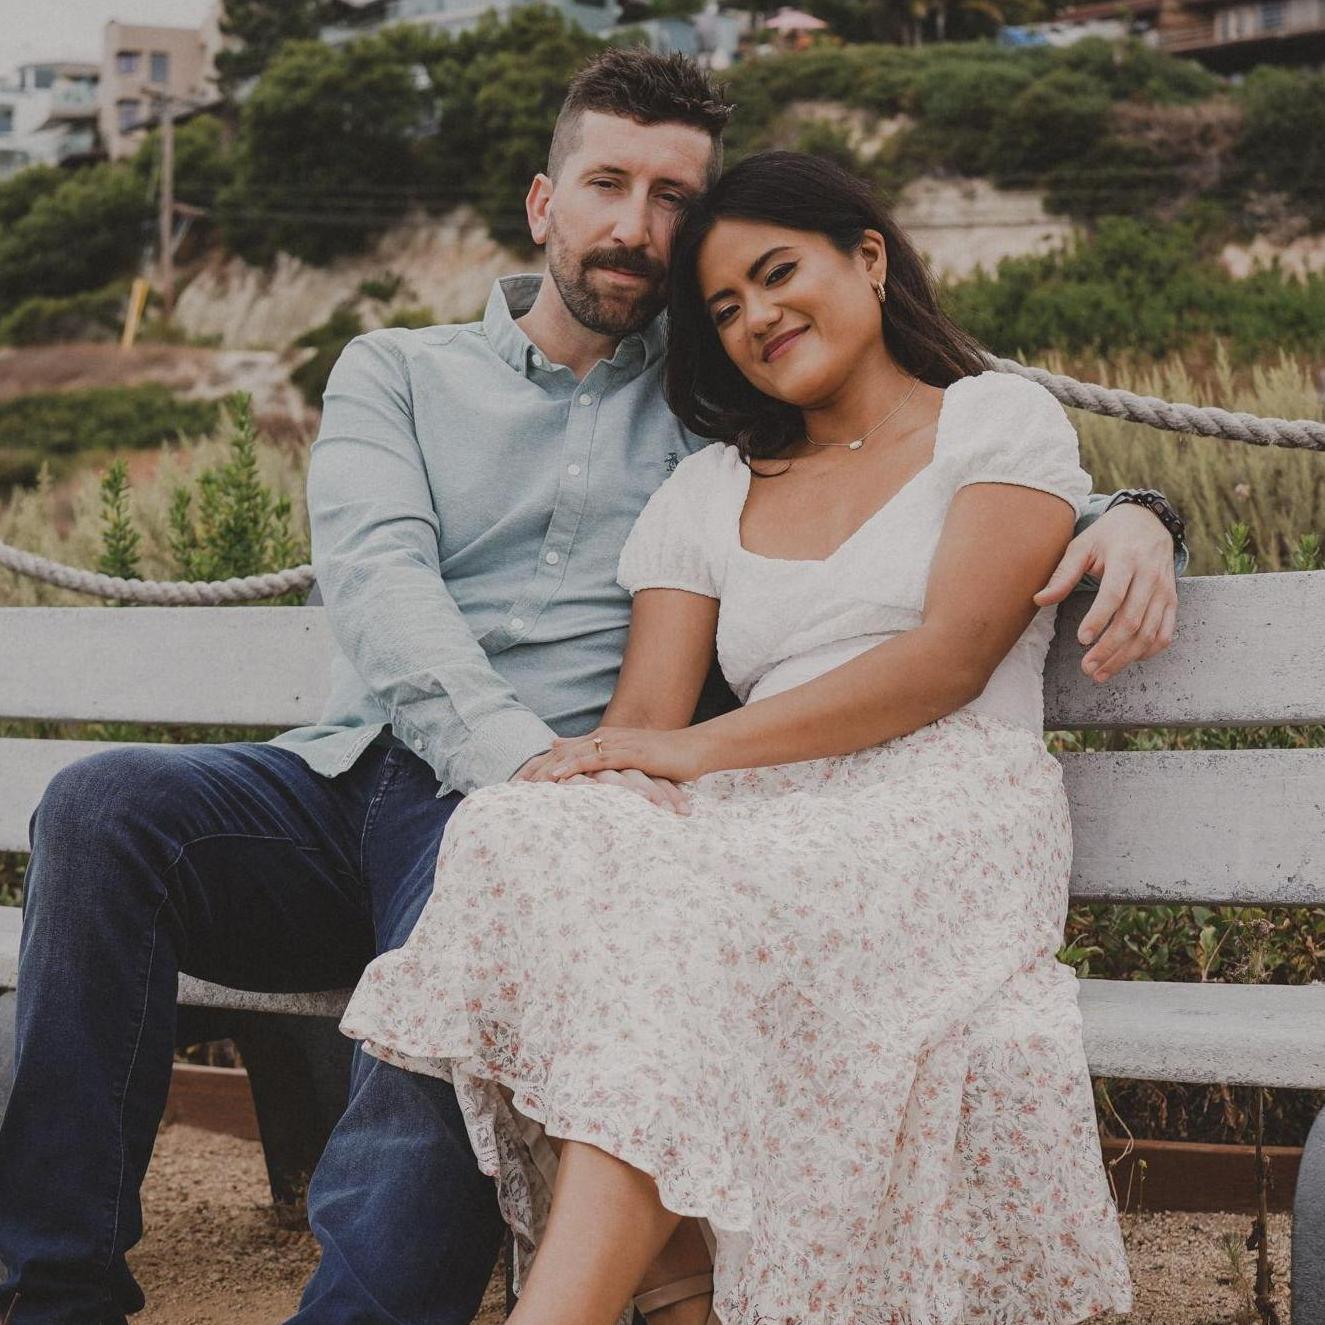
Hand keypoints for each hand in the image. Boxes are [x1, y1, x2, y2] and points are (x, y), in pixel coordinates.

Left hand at [514, 746, 690, 812]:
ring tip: (524, 784)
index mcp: (604, 740)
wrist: (697, 749)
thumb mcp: (634, 764)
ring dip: (546, 770)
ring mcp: (617, 743)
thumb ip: (610, 766)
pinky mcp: (630, 753)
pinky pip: (595, 761)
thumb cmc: (668, 760)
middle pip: (561, 753)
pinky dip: (573, 768)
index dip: (539, 766)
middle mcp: (606, 737)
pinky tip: (556, 779)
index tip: (517, 781)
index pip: (564, 752)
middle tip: (510, 786)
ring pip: (573, 755)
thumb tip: (594, 774)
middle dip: (535, 768)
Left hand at [1033, 502, 1176, 682]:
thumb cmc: (1108, 536)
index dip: (1098, 619)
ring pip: (1149, 632)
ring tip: (1100, 673)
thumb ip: (1062, 574)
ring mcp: (1164, 590)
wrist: (1148, 521)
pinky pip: (1165, 632)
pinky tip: (1127, 660)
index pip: (1114, 594)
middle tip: (1086, 668)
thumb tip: (1038, 600)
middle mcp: (1150, 576)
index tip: (1081, 639)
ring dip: (1125, 657)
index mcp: (1126, 559)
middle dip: (1109, 648)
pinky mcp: (1171, 600)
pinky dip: (1148, 651)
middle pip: (1132, 619)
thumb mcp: (1082, 546)